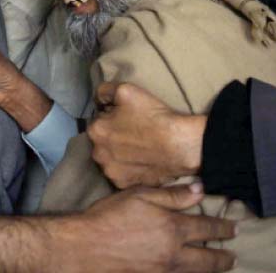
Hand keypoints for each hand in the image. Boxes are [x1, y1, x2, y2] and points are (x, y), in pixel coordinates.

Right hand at [57, 183, 235, 271]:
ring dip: (211, 270)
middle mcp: (175, 253)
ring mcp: (164, 271)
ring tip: (220, 267)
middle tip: (233, 256)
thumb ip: (172, 195)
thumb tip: (200, 190)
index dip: (223, 227)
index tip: (235, 227)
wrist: (86, 247)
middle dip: (224, 257)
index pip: (207, 228)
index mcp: (173, 228)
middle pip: (209, 259)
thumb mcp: (140, 195)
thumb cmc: (110, 216)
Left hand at [88, 82, 205, 188]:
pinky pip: (122, 173)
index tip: (127, 117)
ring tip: (139, 147)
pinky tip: (142, 160)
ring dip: (118, 153)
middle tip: (134, 132)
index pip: (98, 120)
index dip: (112, 116)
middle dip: (113, 135)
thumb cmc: (152, 116)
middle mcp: (98, 155)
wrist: (180, 145)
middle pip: (102, 140)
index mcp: (95, 131)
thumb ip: (104, 91)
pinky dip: (128, 167)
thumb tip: (99, 100)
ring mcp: (111, 172)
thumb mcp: (125, 90)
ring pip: (110, 158)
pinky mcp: (125, 185)